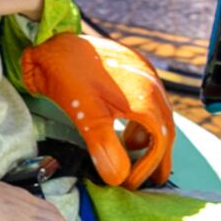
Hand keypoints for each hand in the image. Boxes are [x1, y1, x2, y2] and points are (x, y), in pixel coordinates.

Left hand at [16, 28, 176, 187]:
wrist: (54, 38)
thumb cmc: (68, 74)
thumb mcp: (84, 114)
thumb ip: (103, 146)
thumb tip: (118, 178)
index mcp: (144, 96)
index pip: (159, 141)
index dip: (148, 167)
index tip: (129, 183)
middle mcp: (151, 84)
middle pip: (166, 129)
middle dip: (157, 157)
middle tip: (148, 180)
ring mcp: (145, 74)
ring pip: (159, 115)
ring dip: (150, 140)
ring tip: (134, 156)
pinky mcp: (135, 69)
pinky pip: (149, 102)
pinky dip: (142, 122)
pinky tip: (126, 130)